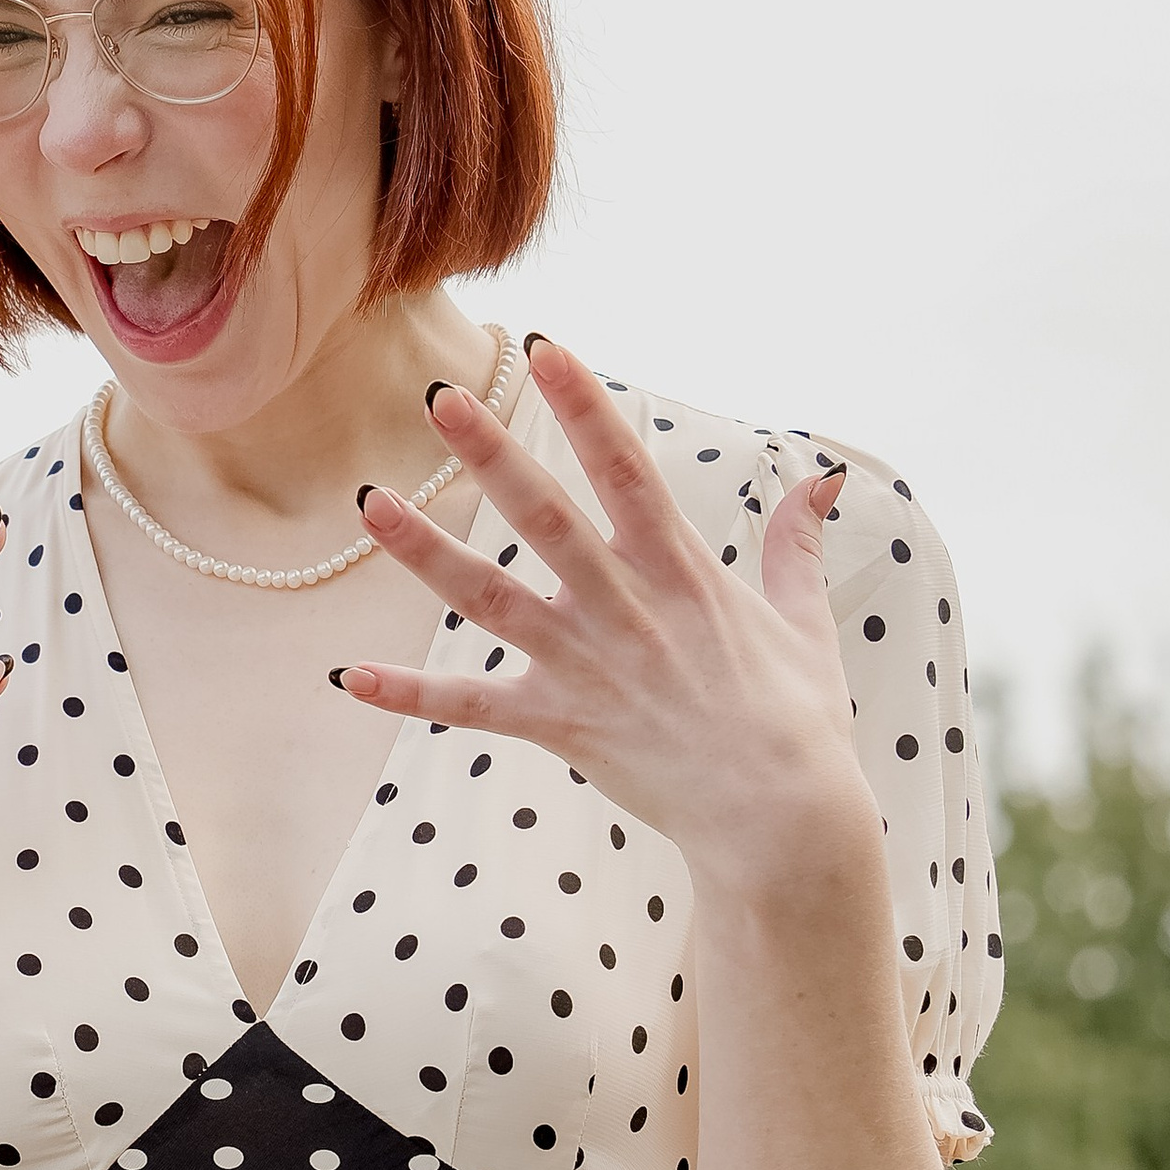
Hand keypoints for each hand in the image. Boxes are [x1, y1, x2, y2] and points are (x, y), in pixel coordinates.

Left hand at [337, 335, 872, 895]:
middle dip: (492, 455)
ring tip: (370, 504)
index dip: (586, 408)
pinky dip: (410, 694)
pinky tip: (349, 675)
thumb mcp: (805, 622)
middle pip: (546, 520)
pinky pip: (472, 707)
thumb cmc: (799, 720)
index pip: (626, 471)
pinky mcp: (560, 724)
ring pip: (490, 600)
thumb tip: (820, 480)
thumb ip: (797, 545)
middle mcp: (625, 609)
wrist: (781, 820)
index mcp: (682, 572)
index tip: (548, 349)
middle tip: (442, 398)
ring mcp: (586, 667)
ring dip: (427, 551)